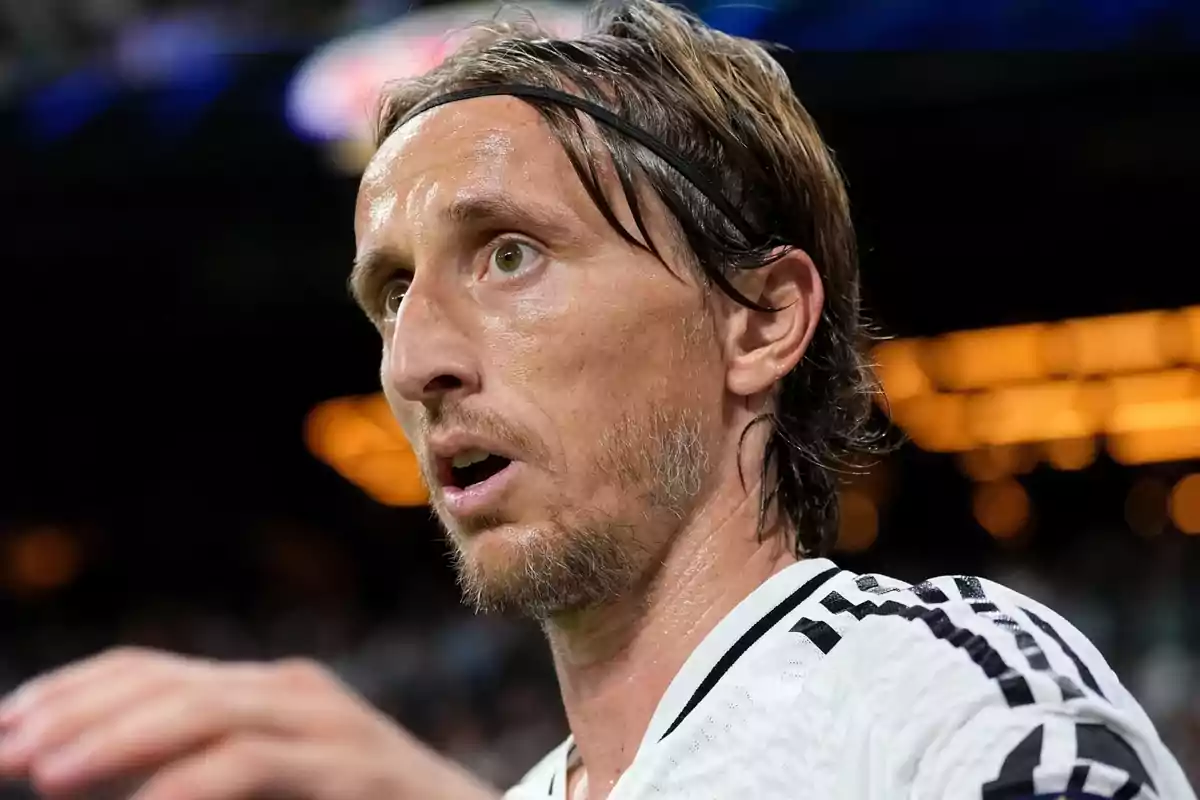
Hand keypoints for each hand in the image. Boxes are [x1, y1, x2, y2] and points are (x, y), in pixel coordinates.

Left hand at [0, 647, 501, 799]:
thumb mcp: (274, 780)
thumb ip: (203, 763)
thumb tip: (85, 773)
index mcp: (266, 691)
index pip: (151, 670)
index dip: (73, 689)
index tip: (6, 725)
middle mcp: (295, 692)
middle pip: (170, 683)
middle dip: (79, 714)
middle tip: (10, 751)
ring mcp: (330, 725)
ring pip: (210, 711)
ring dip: (120, 740)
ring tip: (49, 772)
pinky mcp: (357, 768)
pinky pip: (262, 764)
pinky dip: (197, 781)